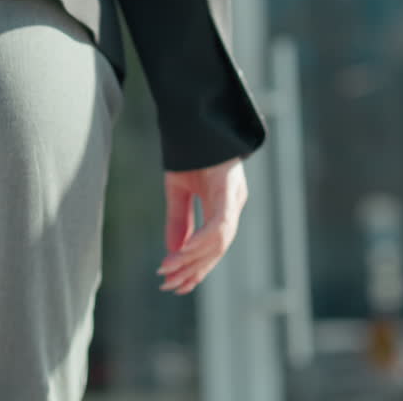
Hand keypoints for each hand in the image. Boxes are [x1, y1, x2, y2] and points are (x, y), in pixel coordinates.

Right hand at [157, 156, 248, 293]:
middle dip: (193, 270)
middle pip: (218, 249)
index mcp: (224, 205)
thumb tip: (174, 252)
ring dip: (192, 259)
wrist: (194, 116)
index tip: (176, 285)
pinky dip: (201, 241)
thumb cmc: (189, 150)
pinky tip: (183, 251)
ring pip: (219, 242)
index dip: (196, 267)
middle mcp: (234, 204)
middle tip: (169, 286)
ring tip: (169, 270)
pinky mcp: (228, 189)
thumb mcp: (178, 189)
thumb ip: (179, 220)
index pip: (214, 246)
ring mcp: (234, 197)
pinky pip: (219, 224)